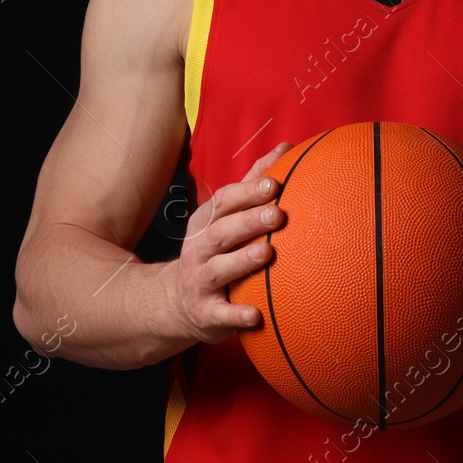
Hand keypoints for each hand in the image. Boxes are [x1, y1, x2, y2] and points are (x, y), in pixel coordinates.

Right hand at [167, 142, 293, 343]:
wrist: (176, 302)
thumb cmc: (214, 250)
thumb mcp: (225, 216)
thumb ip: (254, 182)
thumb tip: (287, 147)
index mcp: (206, 222)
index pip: (224, 202)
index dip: (247, 192)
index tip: (274, 184)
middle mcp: (199, 249)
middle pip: (222, 232)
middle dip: (248, 222)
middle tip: (278, 215)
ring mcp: (200, 281)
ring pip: (219, 270)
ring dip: (242, 261)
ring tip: (267, 253)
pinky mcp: (205, 313)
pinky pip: (220, 314)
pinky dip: (236, 315)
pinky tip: (256, 315)